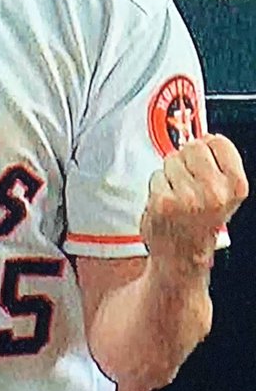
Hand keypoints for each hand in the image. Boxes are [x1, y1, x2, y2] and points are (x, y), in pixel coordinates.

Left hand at [141, 134, 247, 274]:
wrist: (183, 255)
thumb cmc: (201, 222)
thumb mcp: (225, 194)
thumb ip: (218, 165)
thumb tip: (204, 135)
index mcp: (236, 186)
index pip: (218, 141)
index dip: (207, 146)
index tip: (204, 159)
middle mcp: (214, 191)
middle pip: (192, 146)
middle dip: (186, 159)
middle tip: (189, 183)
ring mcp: (188, 196)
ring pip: (170, 160)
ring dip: (170, 174)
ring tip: (178, 195)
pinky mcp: (163, 201)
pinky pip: (155, 175)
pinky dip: (157, 186)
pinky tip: (166, 203)